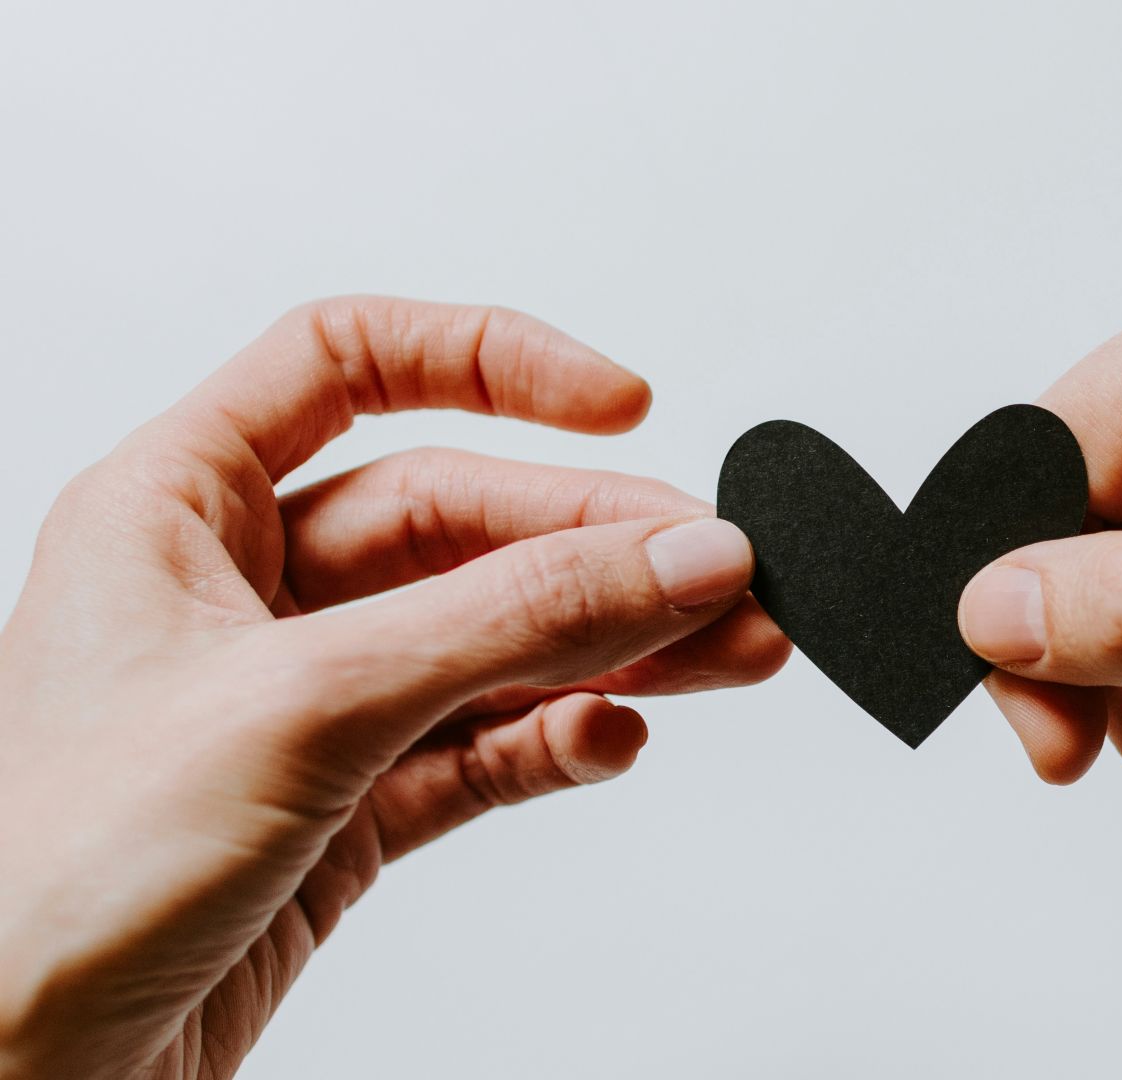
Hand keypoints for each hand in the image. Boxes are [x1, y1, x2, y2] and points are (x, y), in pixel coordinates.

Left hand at [0, 298, 789, 1078]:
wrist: (12, 1079)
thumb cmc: (53, 879)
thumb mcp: (307, 705)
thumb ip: (510, 621)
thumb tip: (676, 554)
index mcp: (178, 506)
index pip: (349, 361)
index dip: (491, 362)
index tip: (620, 403)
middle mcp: (243, 592)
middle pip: (460, 519)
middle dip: (599, 546)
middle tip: (721, 575)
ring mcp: (303, 702)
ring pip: (492, 637)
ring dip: (614, 646)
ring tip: (729, 653)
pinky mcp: (345, 805)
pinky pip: (483, 744)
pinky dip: (558, 739)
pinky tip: (611, 738)